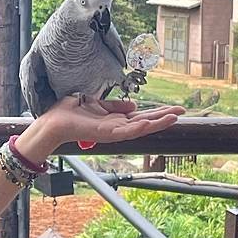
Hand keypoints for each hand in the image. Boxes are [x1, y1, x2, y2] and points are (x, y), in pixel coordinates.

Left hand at [44, 95, 184, 145]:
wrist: (54, 122)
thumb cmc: (71, 112)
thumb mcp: (97, 103)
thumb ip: (115, 105)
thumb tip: (134, 105)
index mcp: (115, 120)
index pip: (141, 116)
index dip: (158, 112)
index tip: (174, 109)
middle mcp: (117, 127)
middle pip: (145, 121)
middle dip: (164, 117)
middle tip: (183, 111)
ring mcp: (113, 132)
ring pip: (140, 128)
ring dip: (157, 123)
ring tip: (175, 117)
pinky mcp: (106, 134)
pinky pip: (126, 132)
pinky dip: (139, 127)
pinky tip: (151, 123)